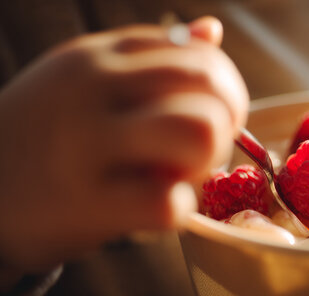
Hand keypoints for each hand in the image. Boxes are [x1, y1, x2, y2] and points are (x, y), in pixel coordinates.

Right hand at [0, 16, 247, 274]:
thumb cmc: (43, 136)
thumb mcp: (85, 81)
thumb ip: (148, 59)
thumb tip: (212, 32)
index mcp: (98, 56)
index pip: (197, 54)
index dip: (223, 89)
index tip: (210, 114)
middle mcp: (93, 87)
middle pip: (209, 85)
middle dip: (225, 121)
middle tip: (201, 149)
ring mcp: (87, 143)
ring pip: (200, 132)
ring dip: (206, 162)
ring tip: (178, 176)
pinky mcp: (86, 203)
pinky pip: (171, 201)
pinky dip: (177, 209)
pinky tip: (152, 209)